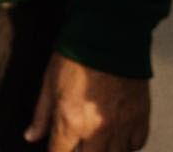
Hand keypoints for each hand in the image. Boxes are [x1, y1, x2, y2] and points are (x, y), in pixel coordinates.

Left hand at [24, 52, 148, 151]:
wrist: (111, 31)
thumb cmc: (76, 52)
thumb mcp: (49, 81)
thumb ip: (41, 114)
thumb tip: (31, 136)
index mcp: (71, 121)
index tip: (59, 147)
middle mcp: (98, 130)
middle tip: (80, 141)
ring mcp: (122, 125)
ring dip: (105, 150)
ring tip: (99, 140)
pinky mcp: (141, 116)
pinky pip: (136, 144)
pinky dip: (127, 144)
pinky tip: (118, 135)